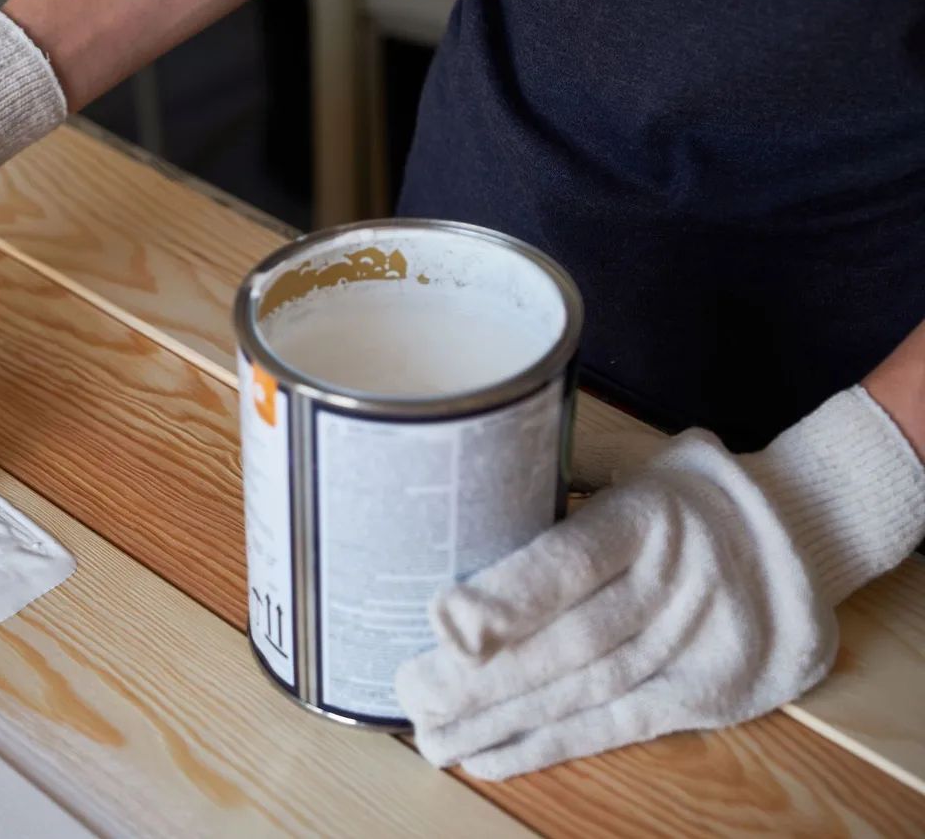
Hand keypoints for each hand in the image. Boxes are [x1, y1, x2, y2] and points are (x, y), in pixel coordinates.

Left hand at [395, 387, 924, 780]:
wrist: (801, 530)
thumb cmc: (687, 493)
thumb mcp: (637, 459)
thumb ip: (559, 470)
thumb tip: (462, 471)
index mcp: (649, 512)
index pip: (572, 561)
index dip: (509, 597)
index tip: (442, 622)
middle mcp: (674, 581)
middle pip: (567, 642)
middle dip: (482, 679)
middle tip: (412, 695)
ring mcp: (695, 644)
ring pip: (584, 692)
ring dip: (501, 721)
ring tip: (434, 736)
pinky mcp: (706, 693)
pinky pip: (617, 726)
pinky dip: (548, 745)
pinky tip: (490, 755)